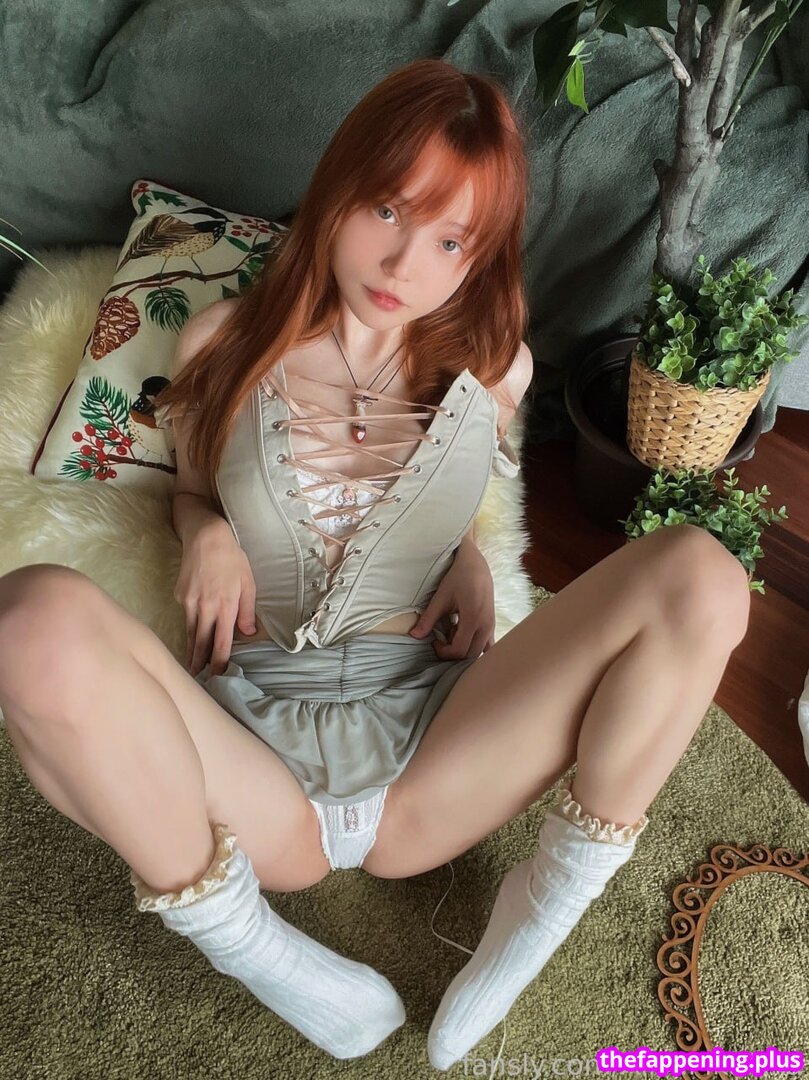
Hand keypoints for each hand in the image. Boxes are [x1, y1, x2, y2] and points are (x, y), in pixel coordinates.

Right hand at [174, 528, 257, 676]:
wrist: (205, 537)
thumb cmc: (232, 558)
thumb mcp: (248, 582)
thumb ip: (247, 610)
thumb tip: (247, 633)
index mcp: (225, 606)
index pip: (221, 642)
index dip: (219, 662)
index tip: (218, 676)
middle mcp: (205, 607)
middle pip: (201, 642)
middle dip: (199, 663)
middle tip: (197, 680)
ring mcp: (189, 602)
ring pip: (190, 632)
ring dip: (190, 651)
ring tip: (190, 667)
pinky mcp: (180, 596)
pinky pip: (186, 616)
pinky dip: (188, 628)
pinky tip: (191, 635)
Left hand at [408, 540, 494, 659]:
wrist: (475, 564)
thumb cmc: (458, 577)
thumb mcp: (441, 597)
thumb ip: (428, 618)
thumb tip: (414, 635)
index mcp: (473, 619)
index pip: (459, 650)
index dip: (443, 651)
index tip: (434, 641)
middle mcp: (486, 625)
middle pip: (470, 654)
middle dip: (453, 653)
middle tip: (441, 640)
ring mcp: (491, 625)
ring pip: (480, 651)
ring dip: (464, 650)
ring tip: (452, 635)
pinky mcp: (492, 623)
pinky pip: (487, 644)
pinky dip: (473, 645)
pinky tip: (463, 633)